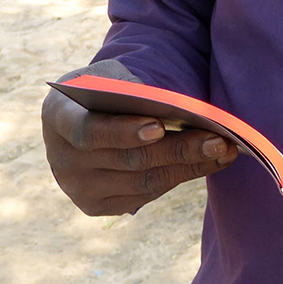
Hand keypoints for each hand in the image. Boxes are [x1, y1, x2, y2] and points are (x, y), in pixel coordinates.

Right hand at [42, 87, 237, 216]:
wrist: (86, 115)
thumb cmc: (106, 89)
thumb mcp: (110, 78)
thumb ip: (132, 90)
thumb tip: (178, 107)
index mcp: (57, 116)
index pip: (88, 130)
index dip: (123, 131)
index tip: (158, 126)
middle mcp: (61, 159)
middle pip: (128, 159)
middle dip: (178, 149)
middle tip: (218, 139)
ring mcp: (78, 188)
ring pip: (144, 180)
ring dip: (189, 165)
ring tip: (225, 150)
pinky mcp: (97, 205)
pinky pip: (146, 193)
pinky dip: (182, 176)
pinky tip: (210, 162)